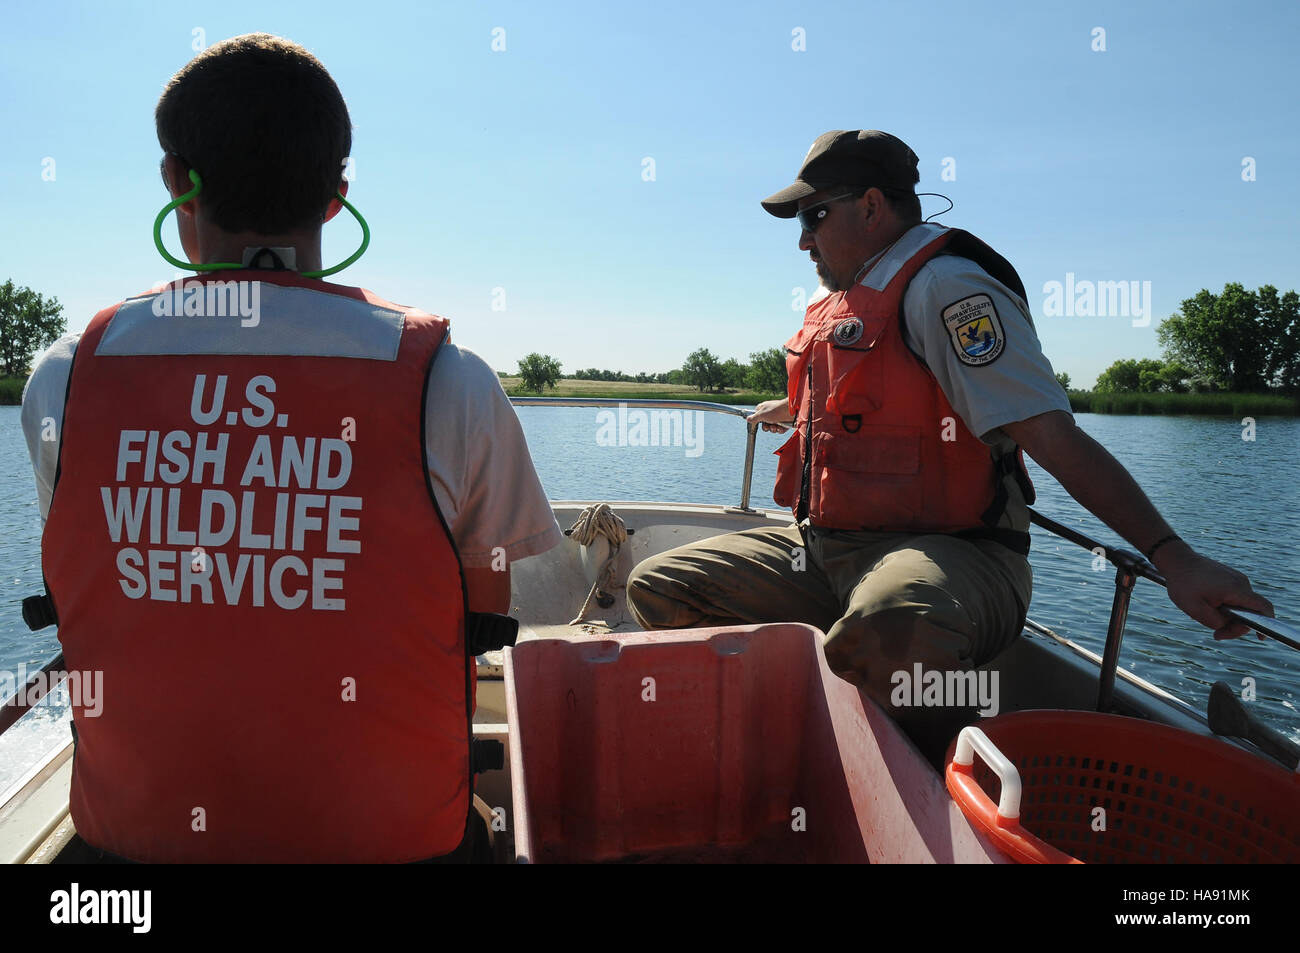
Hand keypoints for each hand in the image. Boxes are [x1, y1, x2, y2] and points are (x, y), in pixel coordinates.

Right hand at [748, 398, 793, 433]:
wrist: (791, 411)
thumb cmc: (775, 410)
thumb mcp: (761, 414)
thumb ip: (754, 418)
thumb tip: (747, 419)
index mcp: (763, 408)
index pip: (756, 415)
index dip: (756, 420)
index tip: (756, 423)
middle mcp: (770, 413)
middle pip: (764, 424)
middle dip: (766, 427)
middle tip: (768, 426)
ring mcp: (777, 418)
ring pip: (772, 428)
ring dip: (773, 429)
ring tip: (776, 426)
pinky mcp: (784, 422)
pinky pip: (779, 429)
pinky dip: (780, 430)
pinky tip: (781, 427)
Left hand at [1156, 543, 1274, 639]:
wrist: (1177, 561)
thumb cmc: (1183, 583)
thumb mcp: (1194, 608)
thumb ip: (1215, 622)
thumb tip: (1227, 626)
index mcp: (1236, 589)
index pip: (1263, 607)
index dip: (1266, 624)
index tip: (1260, 637)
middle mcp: (1241, 582)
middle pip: (1250, 611)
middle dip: (1234, 625)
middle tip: (1216, 634)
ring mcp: (1237, 578)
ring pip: (1240, 606)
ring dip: (1227, 616)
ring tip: (1205, 613)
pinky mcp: (1231, 578)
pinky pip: (1234, 598)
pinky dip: (1225, 606)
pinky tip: (1207, 605)